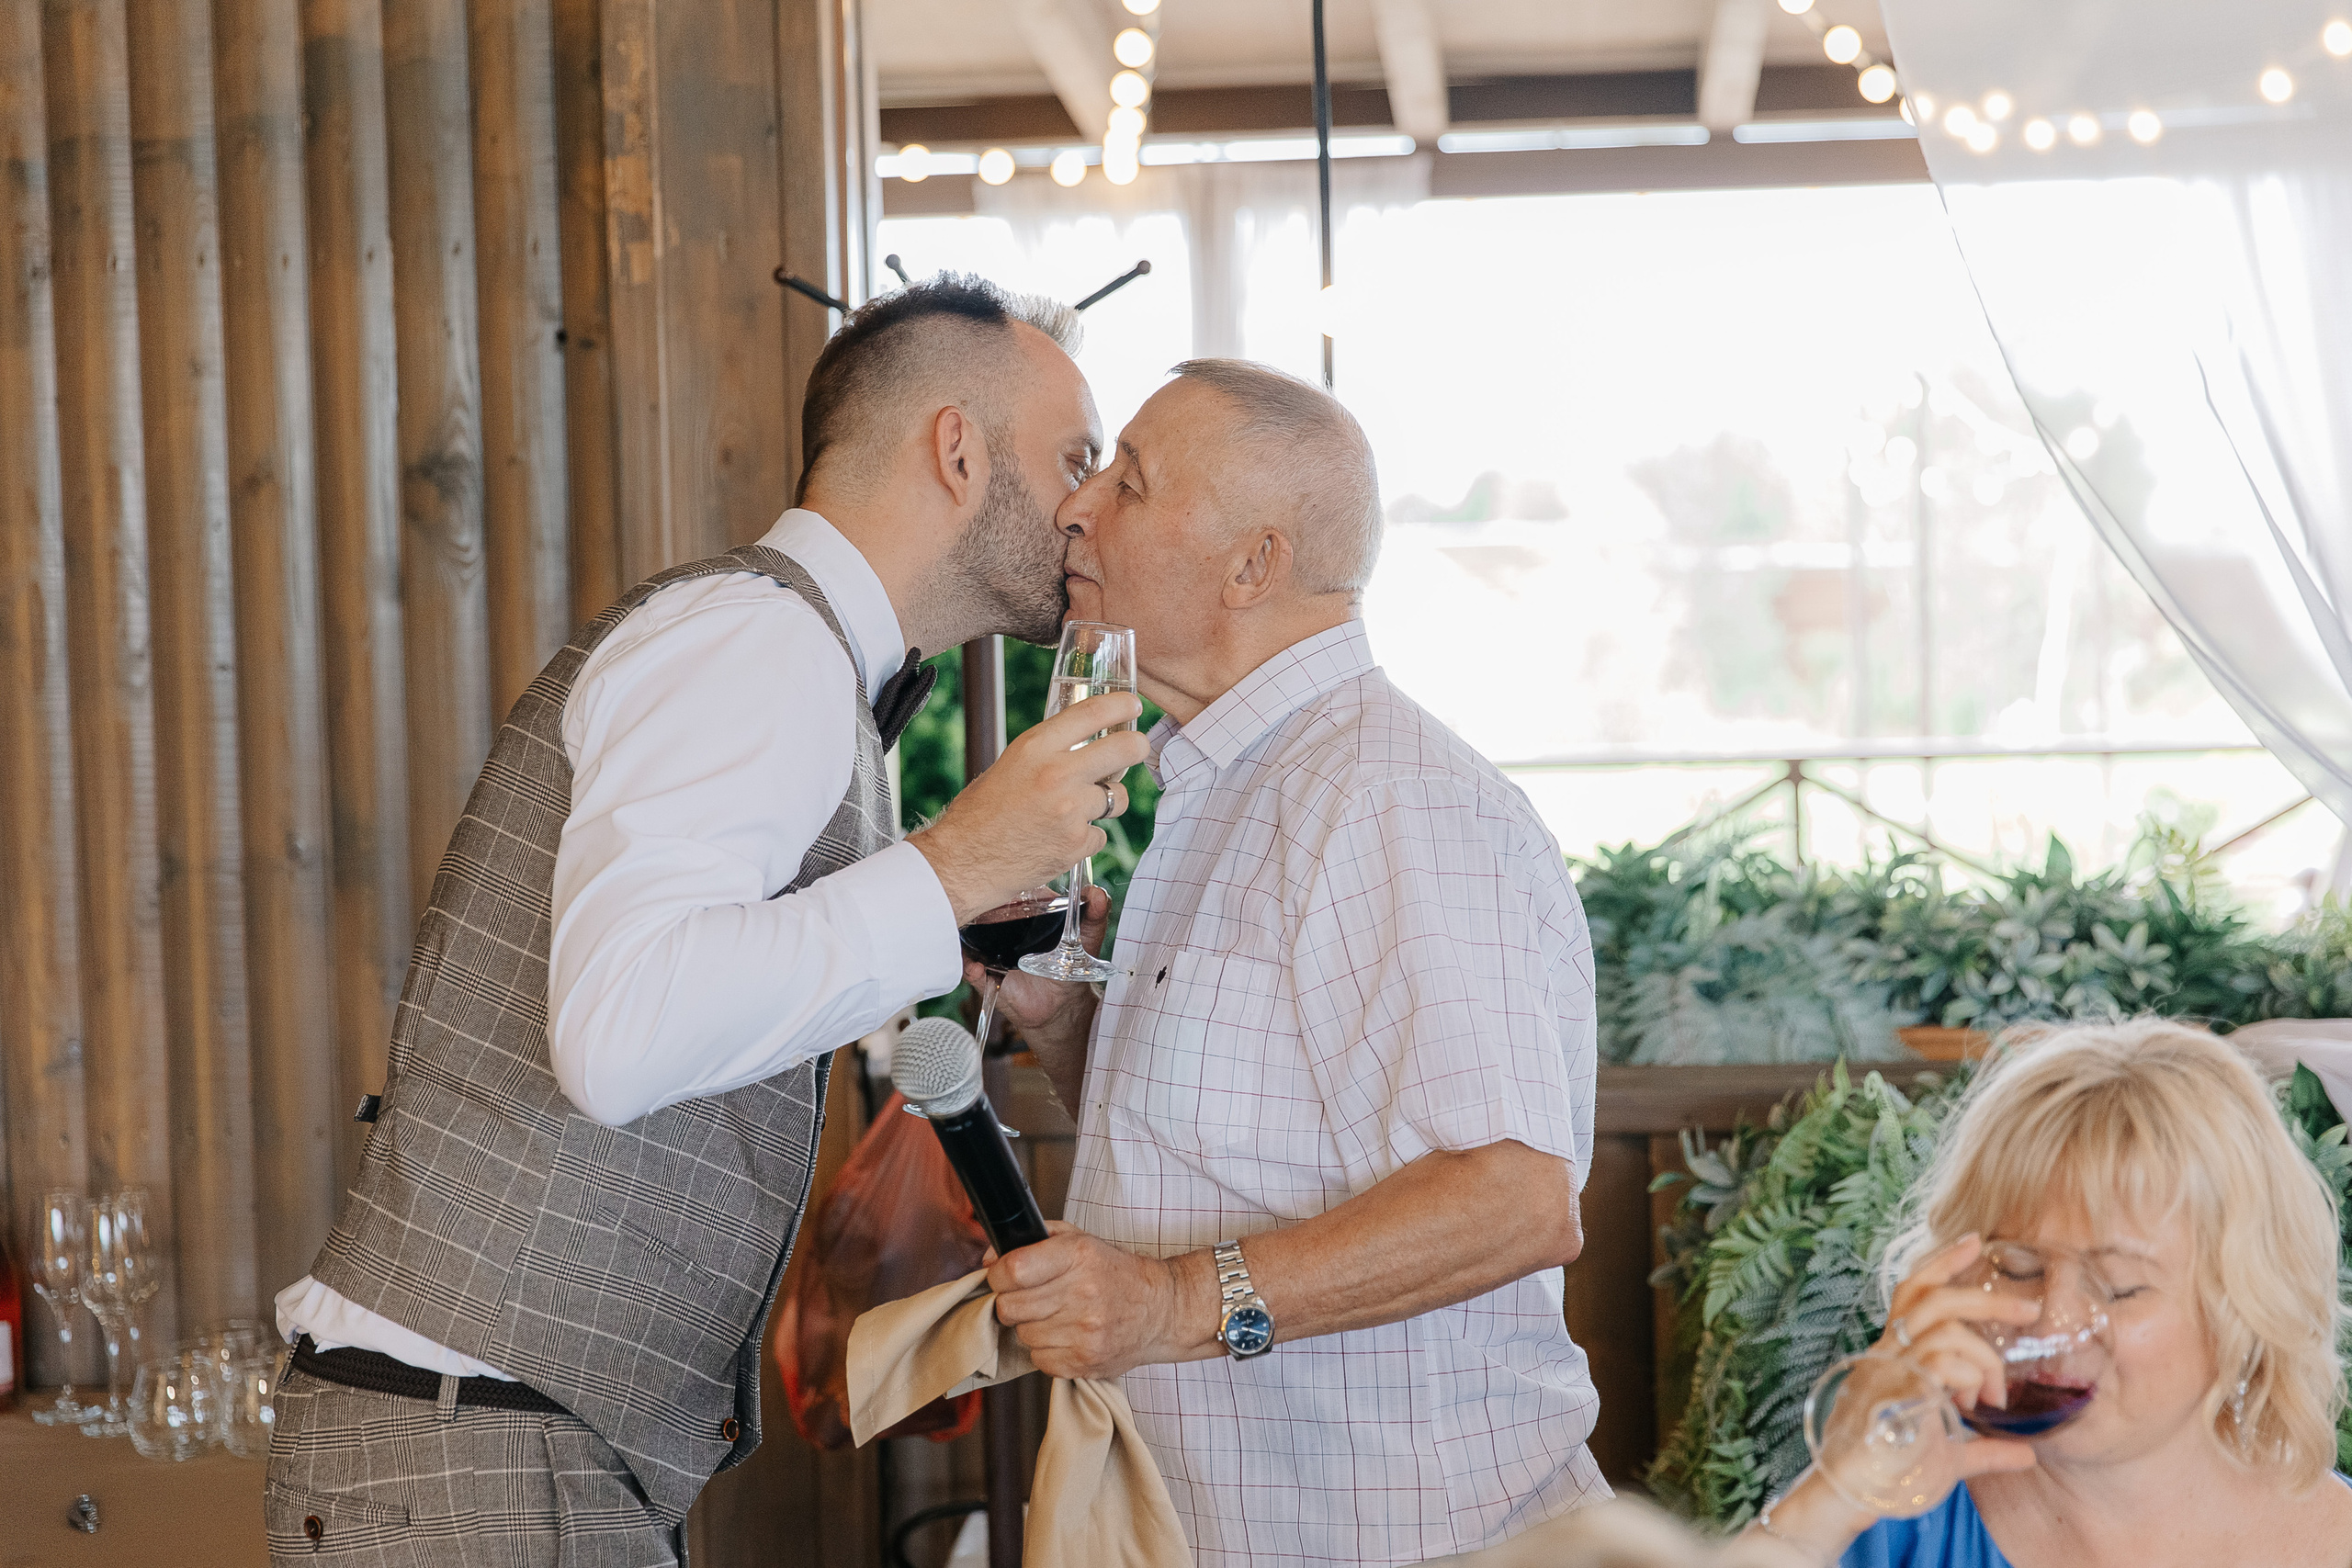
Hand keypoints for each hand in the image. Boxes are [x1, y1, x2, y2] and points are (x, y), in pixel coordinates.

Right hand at [910, 693, 1149, 924]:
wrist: (962, 863)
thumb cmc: (979, 814)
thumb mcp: (1009, 765)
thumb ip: (1047, 753)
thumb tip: (1086, 746)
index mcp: (1035, 747)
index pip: (1093, 712)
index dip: (1122, 705)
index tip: (1133, 705)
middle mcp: (1057, 774)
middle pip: (1125, 749)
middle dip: (1136, 747)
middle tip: (1135, 749)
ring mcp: (1070, 811)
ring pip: (1117, 797)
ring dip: (1106, 802)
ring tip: (1075, 810)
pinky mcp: (1076, 844)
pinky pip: (1099, 834)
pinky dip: (1085, 838)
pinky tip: (1058, 840)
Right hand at [965, 886, 1109, 1028]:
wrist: (1061, 1005)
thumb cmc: (1072, 965)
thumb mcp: (1088, 937)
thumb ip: (1095, 915)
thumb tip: (1097, 893)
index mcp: (1025, 911)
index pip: (1008, 889)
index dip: (1004, 882)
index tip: (1005, 880)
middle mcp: (1003, 927)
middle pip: (983, 910)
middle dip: (981, 905)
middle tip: (988, 907)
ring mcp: (990, 950)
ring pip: (969, 936)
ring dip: (966, 934)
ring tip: (973, 933)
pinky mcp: (986, 975)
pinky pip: (971, 969)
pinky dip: (969, 967)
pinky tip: (975, 967)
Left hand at [986, 1221, 1204, 1379]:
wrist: (1162, 1310)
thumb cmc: (1116, 1273)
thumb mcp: (1080, 1240)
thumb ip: (1034, 1240)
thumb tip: (989, 1260)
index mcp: (1078, 1256)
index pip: (1012, 1271)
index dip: (999, 1275)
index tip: (1004, 1276)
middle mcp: (1082, 1293)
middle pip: (1010, 1307)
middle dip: (1012, 1302)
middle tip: (1030, 1298)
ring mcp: (1084, 1332)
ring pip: (1022, 1334)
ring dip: (1031, 1326)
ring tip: (1056, 1315)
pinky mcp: (1085, 1361)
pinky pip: (1038, 1359)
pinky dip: (1045, 1349)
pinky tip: (1065, 1335)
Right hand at [1742, 1236, 2039, 1560]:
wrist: (1851, 1495)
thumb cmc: (1892, 1476)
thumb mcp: (1949, 1457)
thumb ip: (1985, 1449)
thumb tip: (2028, 1453)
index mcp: (1893, 1355)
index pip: (1913, 1291)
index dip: (1941, 1262)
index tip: (1975, 1241)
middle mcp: (1886, 1352)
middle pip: (1929, 1296)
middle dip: (1983, 1296)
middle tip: (2028, 1308)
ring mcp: (1888, 1368)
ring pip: (1942, 1327)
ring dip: (1983, 1353)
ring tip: (1998, 1392)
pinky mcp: (1895, 1389)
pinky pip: (1941, 1363)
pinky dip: (1968, 1377)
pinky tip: (1972, 1404)